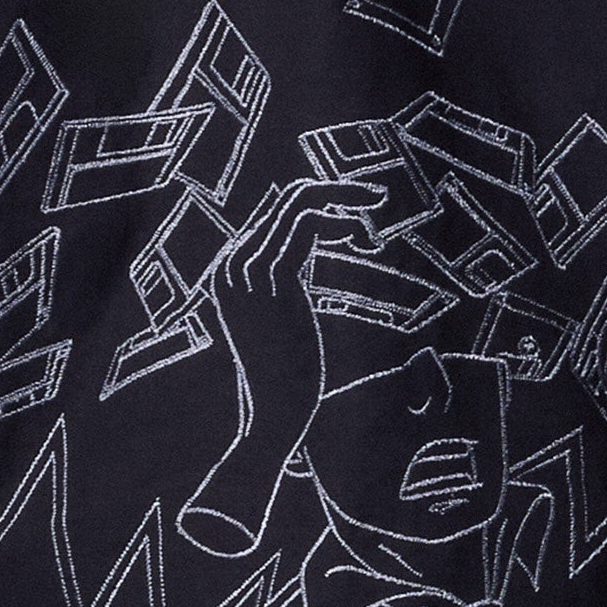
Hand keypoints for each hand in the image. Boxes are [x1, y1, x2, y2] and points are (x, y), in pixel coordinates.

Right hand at [211, 175, 387, 442]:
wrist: (272, 416)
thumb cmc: (283, 375)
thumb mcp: (278, 318)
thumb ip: (283, 283)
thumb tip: (307, 254)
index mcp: (228, 270)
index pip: (273, 214)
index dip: (320, 203)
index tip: (356, 213)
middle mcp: (231, 263)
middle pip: (286, 198)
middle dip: (336, 190)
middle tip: (378, 196)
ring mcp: (248, 268)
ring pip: (299, 203)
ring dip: (344, 200)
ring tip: (376, 219)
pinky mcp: (273, 279)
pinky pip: (309, 225)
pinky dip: (342, 222)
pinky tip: (365, 240)